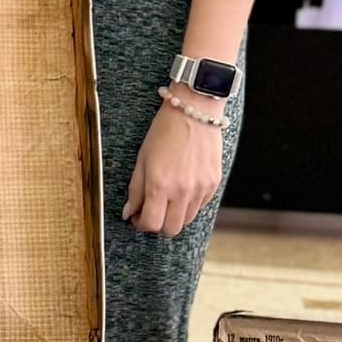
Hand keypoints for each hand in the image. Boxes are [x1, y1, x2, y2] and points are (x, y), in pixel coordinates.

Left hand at [122, 98, 224, 237]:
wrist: (193, 112)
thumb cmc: (165, 131)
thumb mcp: (142, 159)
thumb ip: (135, 190)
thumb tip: (128, 212)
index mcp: (160, 185)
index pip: (150, 224)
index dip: (140, 224)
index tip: (137, 217)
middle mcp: (182, 191)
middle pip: (170, 230)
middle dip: (157, 225)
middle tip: (151, 211)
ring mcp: (200, 188)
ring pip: (186, 221)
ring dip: (173, 216)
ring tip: (166, 200)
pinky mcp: (213, 183)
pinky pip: (200, 207)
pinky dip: (188, 205)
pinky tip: (181, 189)